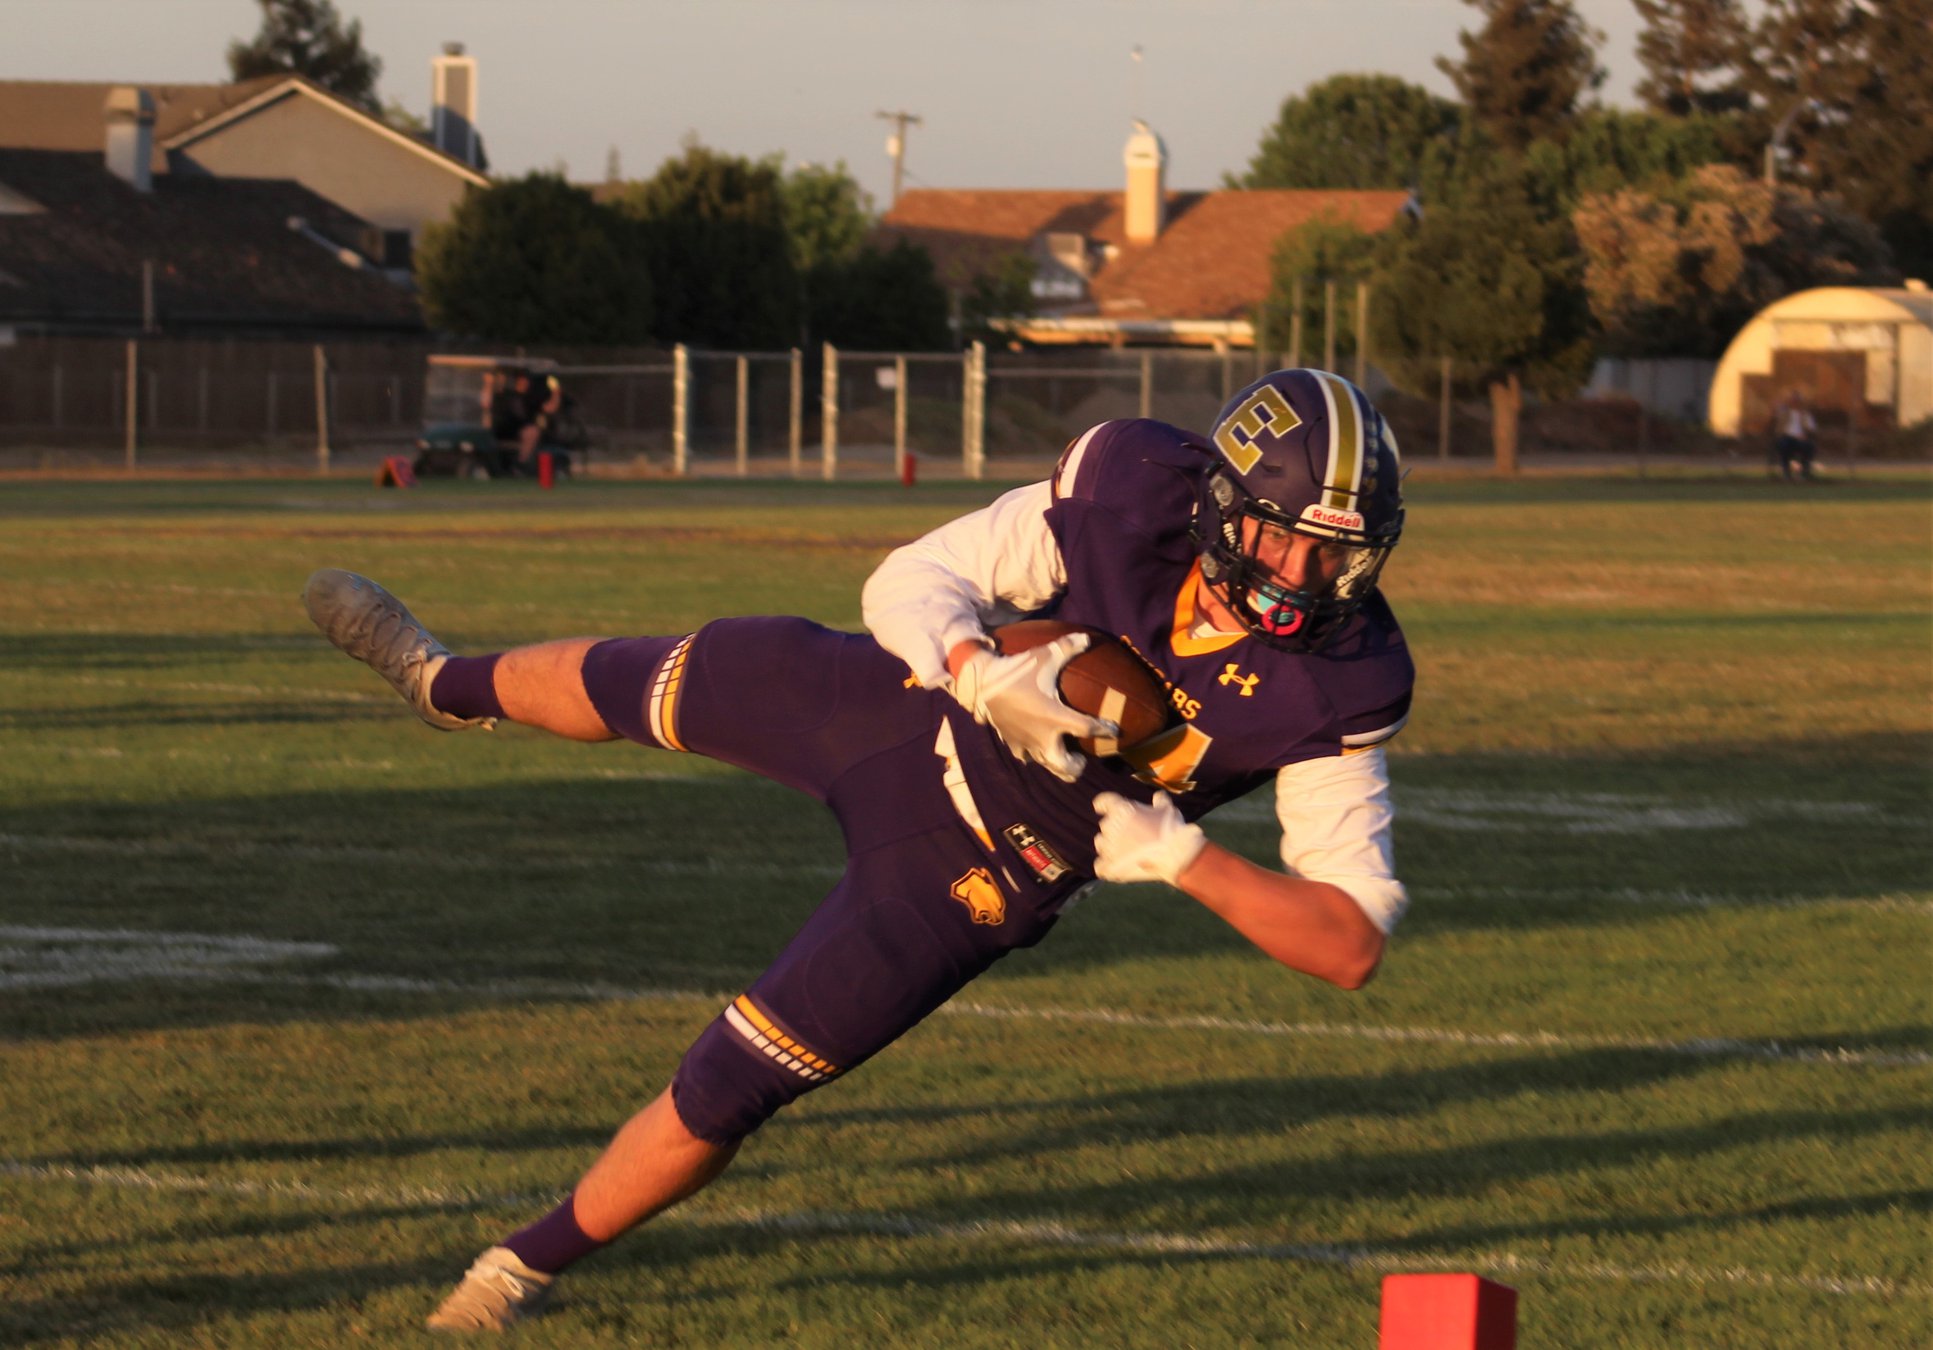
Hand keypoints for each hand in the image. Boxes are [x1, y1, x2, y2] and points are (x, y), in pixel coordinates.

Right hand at [952, 635, 1115, 782]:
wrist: (982, 683)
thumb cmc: (1017, 669)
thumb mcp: (1045, 655)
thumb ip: (1068, 647)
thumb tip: (1088, 638)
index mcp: (1056, 717)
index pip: (1089, 729)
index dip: (1106, 730)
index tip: (1116, 730)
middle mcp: (1043, 736)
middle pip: (1067, 767)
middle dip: (1078, 766)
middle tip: (1082, 756)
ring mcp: (1026, 743)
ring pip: (1047, 766)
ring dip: (1059, 766)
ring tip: (1064, 756)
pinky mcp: (1012, 743)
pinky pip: (1026, 757)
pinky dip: (1034, 755)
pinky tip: (1036, 746)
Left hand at [1093, 791, 1205, 884]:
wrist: (1176, 855)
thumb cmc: (1173, 829)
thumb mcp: (1168, 809)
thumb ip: (1160, 801)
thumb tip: (1159, 796)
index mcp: (1122, 809)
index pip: (1104, 801)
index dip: (1102, 804)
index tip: (1099, 807)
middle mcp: (1111, 826)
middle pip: (1106, 825)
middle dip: (1116, 829)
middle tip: (1132, 835)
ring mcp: (1110, 847)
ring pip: (1101, 843)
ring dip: (1109, 845)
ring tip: (1124, 850)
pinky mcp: (1111, 866)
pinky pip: (1100, 866)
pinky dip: (1106, 866)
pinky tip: (1114, 867)